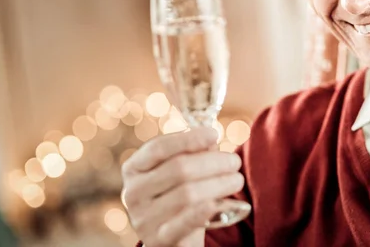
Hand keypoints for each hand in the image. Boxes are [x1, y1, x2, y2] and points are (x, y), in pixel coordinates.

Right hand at [121, 127, 243, 246]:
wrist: (173, 239)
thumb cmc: (178, 197)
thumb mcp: (178, 173)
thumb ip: (191, 153)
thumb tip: (210, 139)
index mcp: (133, 168)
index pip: (159, 148)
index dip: (188, 139)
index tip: (214, 133)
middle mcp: (133, 192)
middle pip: (179, 169)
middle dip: (213, 162)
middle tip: (235, 161)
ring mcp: (144, 218)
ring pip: (187, 194)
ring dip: (219, 184)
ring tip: (237, 180)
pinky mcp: (159, 239)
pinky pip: (185, 222)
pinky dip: (205, 210)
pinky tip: (220, 202)